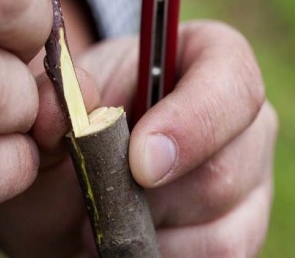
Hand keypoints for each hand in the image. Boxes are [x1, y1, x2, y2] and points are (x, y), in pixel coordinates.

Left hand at [0, 21, 276, 256]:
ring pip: (222, 226)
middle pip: (227, 167)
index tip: (140, 164)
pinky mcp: (240, 228)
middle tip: (99, 198)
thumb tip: (60, 110)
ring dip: (151, 230)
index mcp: (201, 65)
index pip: (231, 78)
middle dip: (154, 195)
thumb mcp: (58, 107)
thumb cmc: (76, 129)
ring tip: (106, 218)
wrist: (71, 182)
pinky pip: (219, 256)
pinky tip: (131, 238)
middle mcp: (236, 123)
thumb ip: (57, 100)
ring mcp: (246, 180)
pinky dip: (165, 253)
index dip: (192, 121)